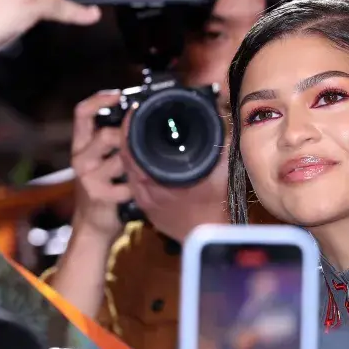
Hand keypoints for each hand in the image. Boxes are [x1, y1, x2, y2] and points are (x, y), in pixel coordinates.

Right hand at [70, 91, 133, 239]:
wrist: (92, 226)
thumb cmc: (102, 189)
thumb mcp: (100, 161)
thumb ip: (112, 141)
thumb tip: (135, 118)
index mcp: (81, 145)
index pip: (82, 113)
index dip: (99, 99)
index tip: (119, 95)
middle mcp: (80, 158)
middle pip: (105, 134)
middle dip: (127, 138)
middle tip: (140, 144)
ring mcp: (88, 177)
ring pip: (121, 158)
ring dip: (136, 165)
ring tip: (140, 172)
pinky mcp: (100, 195)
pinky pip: (130, 183)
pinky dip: (139, 187)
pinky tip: (138, 191)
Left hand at [121, 125, 229, 242]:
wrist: (211, 238)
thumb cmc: (218, 207)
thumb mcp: (222, 171)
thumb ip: (218, 144)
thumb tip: (217, 120)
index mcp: (160, 179)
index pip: (131, 147)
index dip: (131, 125)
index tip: (134, 110)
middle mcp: (147, 190)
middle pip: (126, 156)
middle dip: (129, 135)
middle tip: (136, 118)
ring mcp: (144, 201)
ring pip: (129, 170)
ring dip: (132, 151)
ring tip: (140, 135)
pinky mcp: (146, 208)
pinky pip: (135, 182)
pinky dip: (138, 167)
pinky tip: (147, 160)